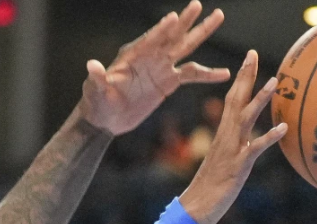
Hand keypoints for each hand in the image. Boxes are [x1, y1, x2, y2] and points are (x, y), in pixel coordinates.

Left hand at [78, 1, 229, 135]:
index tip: (173, 17)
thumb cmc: (97, 102)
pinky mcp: (169, 82)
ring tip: (218, 15)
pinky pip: (191, 75)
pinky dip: (207, 75)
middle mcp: (149, 56)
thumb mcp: (95, 91)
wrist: (106, 119)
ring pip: (184, 48)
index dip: (160, 30)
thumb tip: (92, 65)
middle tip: (199, 5)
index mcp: (132, 56)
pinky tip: (224, 74)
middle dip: (184, 21)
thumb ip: (97, 78)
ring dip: (201, 32)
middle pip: (170, 36)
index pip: (149, 40)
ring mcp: (161, 67)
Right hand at [178, 50, 286, 223]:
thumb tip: (247, 141)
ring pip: (245, 120)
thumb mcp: (224, 162)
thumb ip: (235, 148)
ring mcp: (231, 151)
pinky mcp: (237, 166)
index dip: (242, 78)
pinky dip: (269, 137)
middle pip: (235, 101)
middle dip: (245, 77)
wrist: (195, 208)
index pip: (232, 99)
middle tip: (253, 54)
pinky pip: (255, 149)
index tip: (250, 58)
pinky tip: (283, 127)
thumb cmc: (210, 189)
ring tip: (274, 81)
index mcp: (223, 134)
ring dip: (259, 100)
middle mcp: (226, 137)